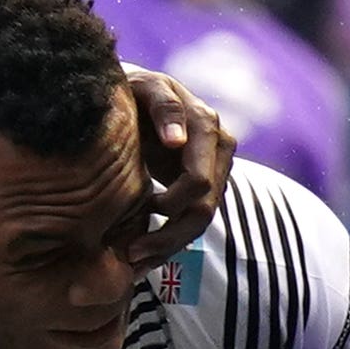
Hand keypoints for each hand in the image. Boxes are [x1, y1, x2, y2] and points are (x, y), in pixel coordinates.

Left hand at [114, 68, 236, 270]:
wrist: (137, 96)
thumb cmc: (135, 90)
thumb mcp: (145, 87)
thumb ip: (164, 107)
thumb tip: (178, 142)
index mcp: (206, 126)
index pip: (199, 181)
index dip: (173, 202)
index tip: (142, 211)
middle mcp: (219, 149)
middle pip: (203, 209)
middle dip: (167, 236)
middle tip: (129, 252)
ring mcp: (215, 170)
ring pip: (200, 222)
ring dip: (167, 247)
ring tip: (132, 261)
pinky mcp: (205, 186)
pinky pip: (192, 223)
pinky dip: (167, 243)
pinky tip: (141, 258)